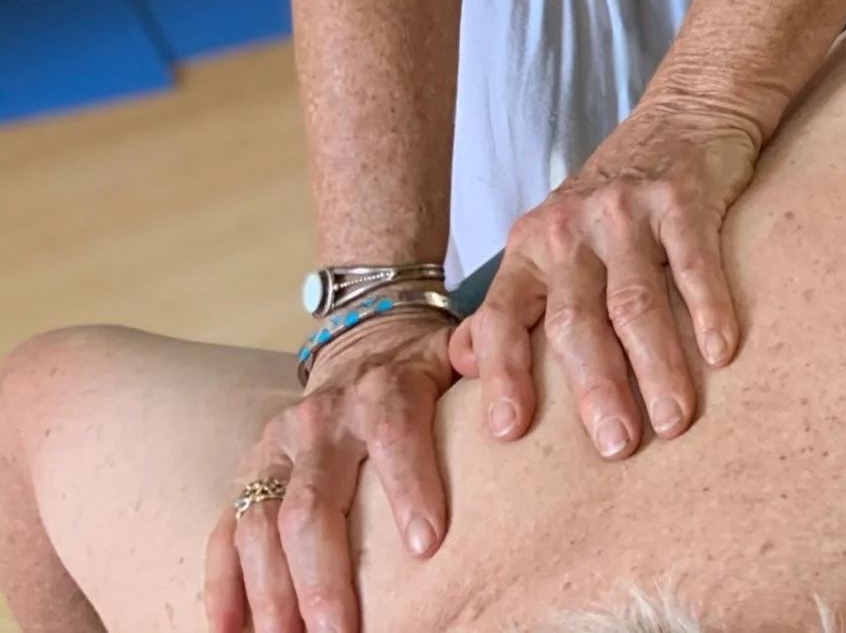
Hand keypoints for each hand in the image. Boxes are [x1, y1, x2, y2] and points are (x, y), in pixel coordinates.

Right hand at [205, 314, 454, 632]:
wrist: (363, 350)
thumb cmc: (423, 373)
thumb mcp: (457, 355)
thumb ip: (484, 363)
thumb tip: (515, 400)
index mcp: (381, 389)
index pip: (394, 432)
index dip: (409, 485)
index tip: (429, 544)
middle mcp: (319, 421)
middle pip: (313, 502)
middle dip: (325, 573)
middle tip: (341, 631)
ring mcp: (273, 453)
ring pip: (261, 527)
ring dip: (272, 593)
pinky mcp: (245, 480)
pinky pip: (223, 535)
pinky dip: (221, 587)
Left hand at [452, 94, 759, 460]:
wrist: (685, 114)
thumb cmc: (615, 202)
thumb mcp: (550, 243)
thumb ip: (514, 303)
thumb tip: (462, 365)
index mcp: (530, 248)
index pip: (504, 317)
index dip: (504, 373)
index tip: (509, 432)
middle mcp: (570, 229)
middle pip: (577, 321)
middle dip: (596, 389)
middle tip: (616, 447)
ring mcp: (627, 212)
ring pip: (636, 301)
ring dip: (657, 366)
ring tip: (675, 421)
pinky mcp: (683, 197)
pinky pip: (695, 262)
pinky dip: (708, 308)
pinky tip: (722, 351)